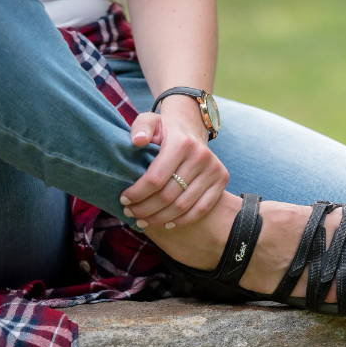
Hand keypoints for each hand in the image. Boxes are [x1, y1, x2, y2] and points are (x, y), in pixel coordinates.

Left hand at [120, 95, 228, 227]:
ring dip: (160, 218)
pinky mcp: (221, 180)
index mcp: (181, 143)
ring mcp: (214, 169)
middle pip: (168, 196)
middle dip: (145, 209)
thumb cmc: (165, 130)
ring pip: (182, 206)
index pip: (155, 178)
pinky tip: (166, 224)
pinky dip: (183, 220)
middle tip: (131, 213)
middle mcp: (201, 156)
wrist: (191, 128)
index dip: (137, 193)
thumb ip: (140, 128)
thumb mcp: (149, 122)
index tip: (124, 199)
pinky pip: (202, 209)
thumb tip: (138, 141)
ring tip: (143, 221)